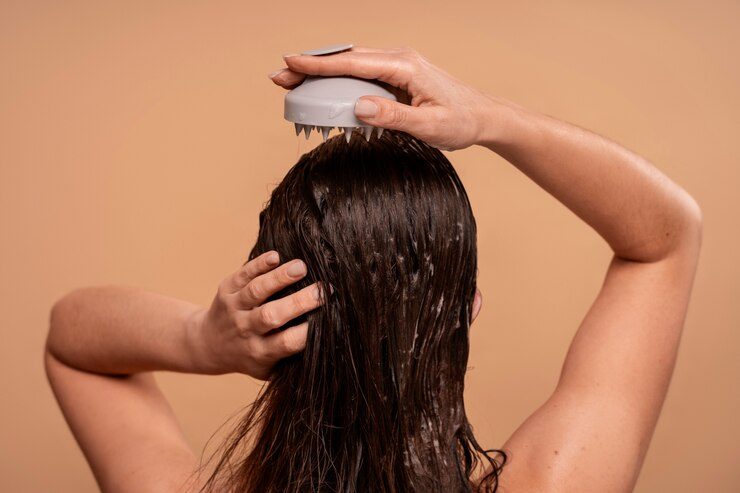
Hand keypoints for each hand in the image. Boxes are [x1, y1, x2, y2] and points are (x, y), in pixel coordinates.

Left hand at [192, 251, 322, 379]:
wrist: (209, 344)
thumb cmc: (250, 356)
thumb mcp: (269, 369)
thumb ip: (293, 362)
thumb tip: (329, 347)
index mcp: (261, 352)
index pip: (286, 343)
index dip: (306, 332)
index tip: (327, 318)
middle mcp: (246, 330)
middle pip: (271, 315)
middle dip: (298, 302)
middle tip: (322, 290)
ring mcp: (235, 309)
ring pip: (256, 291)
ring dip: (279, 278)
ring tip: (301, 267)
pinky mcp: (227, 290)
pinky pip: (242, 275)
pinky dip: (257, 265)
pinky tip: (275, 256)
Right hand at [269, 47, 494, 150]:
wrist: (481, 116)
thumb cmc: (460, 121)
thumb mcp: (430, 126)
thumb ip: (395, 118)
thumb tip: (358, 106)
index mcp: (404, 66)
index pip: (353, 62)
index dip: (319, 63)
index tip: (291, 62)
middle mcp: (398, 59)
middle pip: (345, 58)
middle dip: (310, 66)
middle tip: (278, 76)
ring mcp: (396, 66)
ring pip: (350, 64)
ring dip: (321, 72)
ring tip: (292, 82)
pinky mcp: (395, 76)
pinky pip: (360, 74)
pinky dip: (338, 79)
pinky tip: (322, 90)